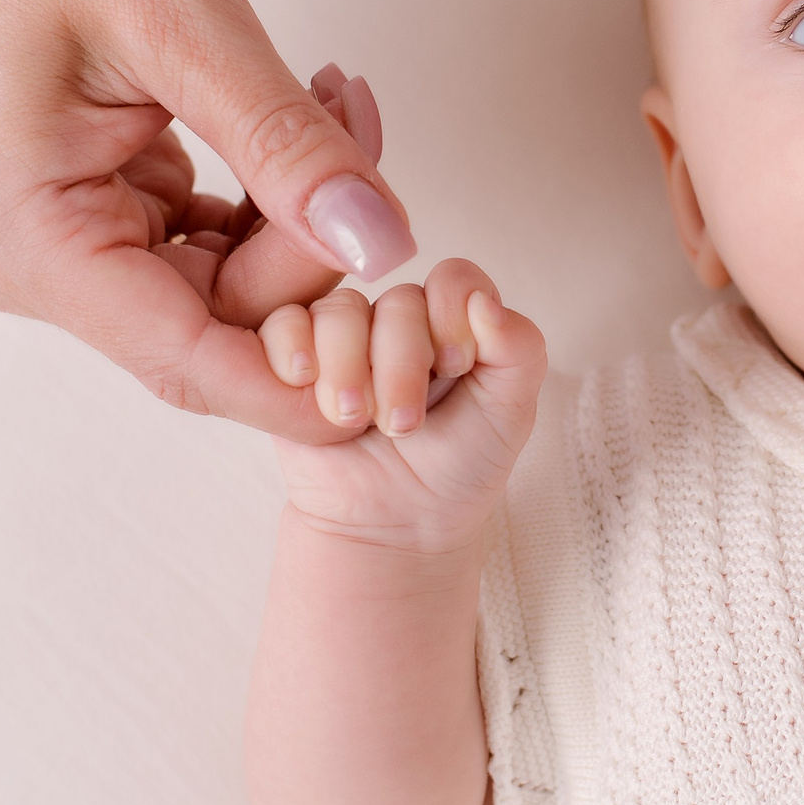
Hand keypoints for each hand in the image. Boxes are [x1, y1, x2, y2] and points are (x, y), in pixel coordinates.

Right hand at [0, 0, 417, 438]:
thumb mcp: (190, 25)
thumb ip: (289, 149)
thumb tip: (386, 246)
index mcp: (24, 239)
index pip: (189, 362)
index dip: (305, 386)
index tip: (408, 378)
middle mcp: (30, 257)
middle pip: (221, 318)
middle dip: (319, 240)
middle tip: (364, 116)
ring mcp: (63, 229)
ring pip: (230, 276)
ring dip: (306, 202)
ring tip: (336, 90)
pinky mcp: (100, 193)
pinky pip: (216, 230)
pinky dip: (277, 182)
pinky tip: (312, 103)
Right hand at [263, 261, 548, 556]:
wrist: (394, 526)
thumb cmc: (458, 467)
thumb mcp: (510, 413)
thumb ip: (520, 349)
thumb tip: (484, 300)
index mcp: (454, 322)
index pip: (454, 278)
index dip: (452, 316)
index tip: (456, 368)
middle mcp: (399, 321)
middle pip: (398, 301)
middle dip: (403, 366)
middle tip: (405, 427)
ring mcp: (344, 338)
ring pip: (339, 311)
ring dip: (349, 368)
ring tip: (355, 420)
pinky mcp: (294, 360)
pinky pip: (283, 324)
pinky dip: (293, 353)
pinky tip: (308, 389)